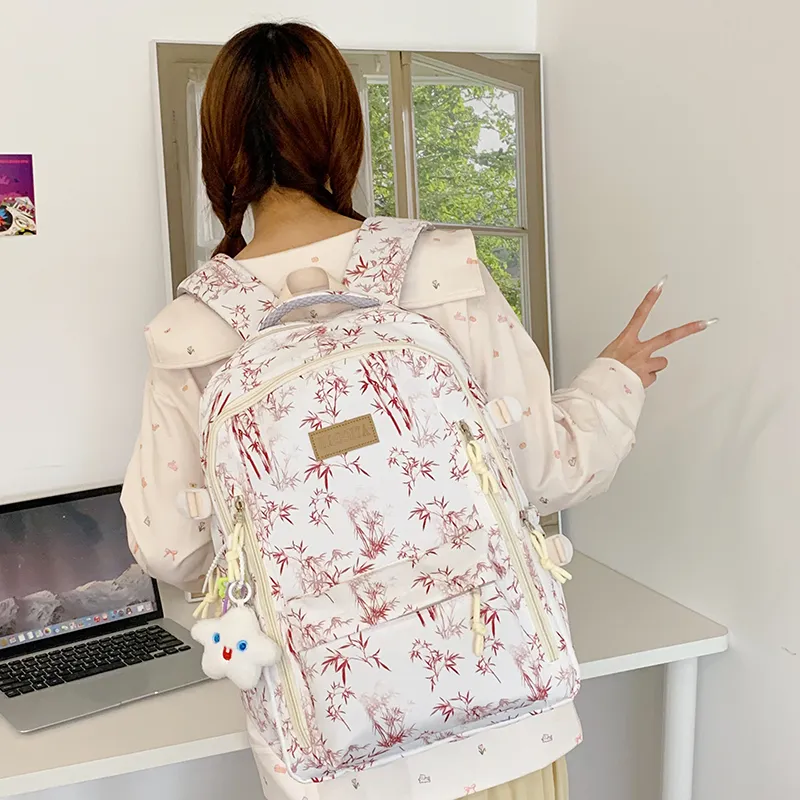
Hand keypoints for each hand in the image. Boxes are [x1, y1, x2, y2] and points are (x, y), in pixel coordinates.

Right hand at [600, 278, 715, 388]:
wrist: (600, 390)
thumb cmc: (600, 373)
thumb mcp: (607, 356)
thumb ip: (623, 355)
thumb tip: (629, 362)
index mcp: (625, 340)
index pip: (639, 315)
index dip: (650, 300)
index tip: (659, 287)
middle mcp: (639, 350)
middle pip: (668, 336)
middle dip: (688, 330)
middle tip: (704, 323)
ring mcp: (646, 364)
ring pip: (660, 363)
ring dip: (652, 367)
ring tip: (637, 372)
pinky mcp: (648, 378)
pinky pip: (651, 378)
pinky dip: (644, 381)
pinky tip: (633, 382)